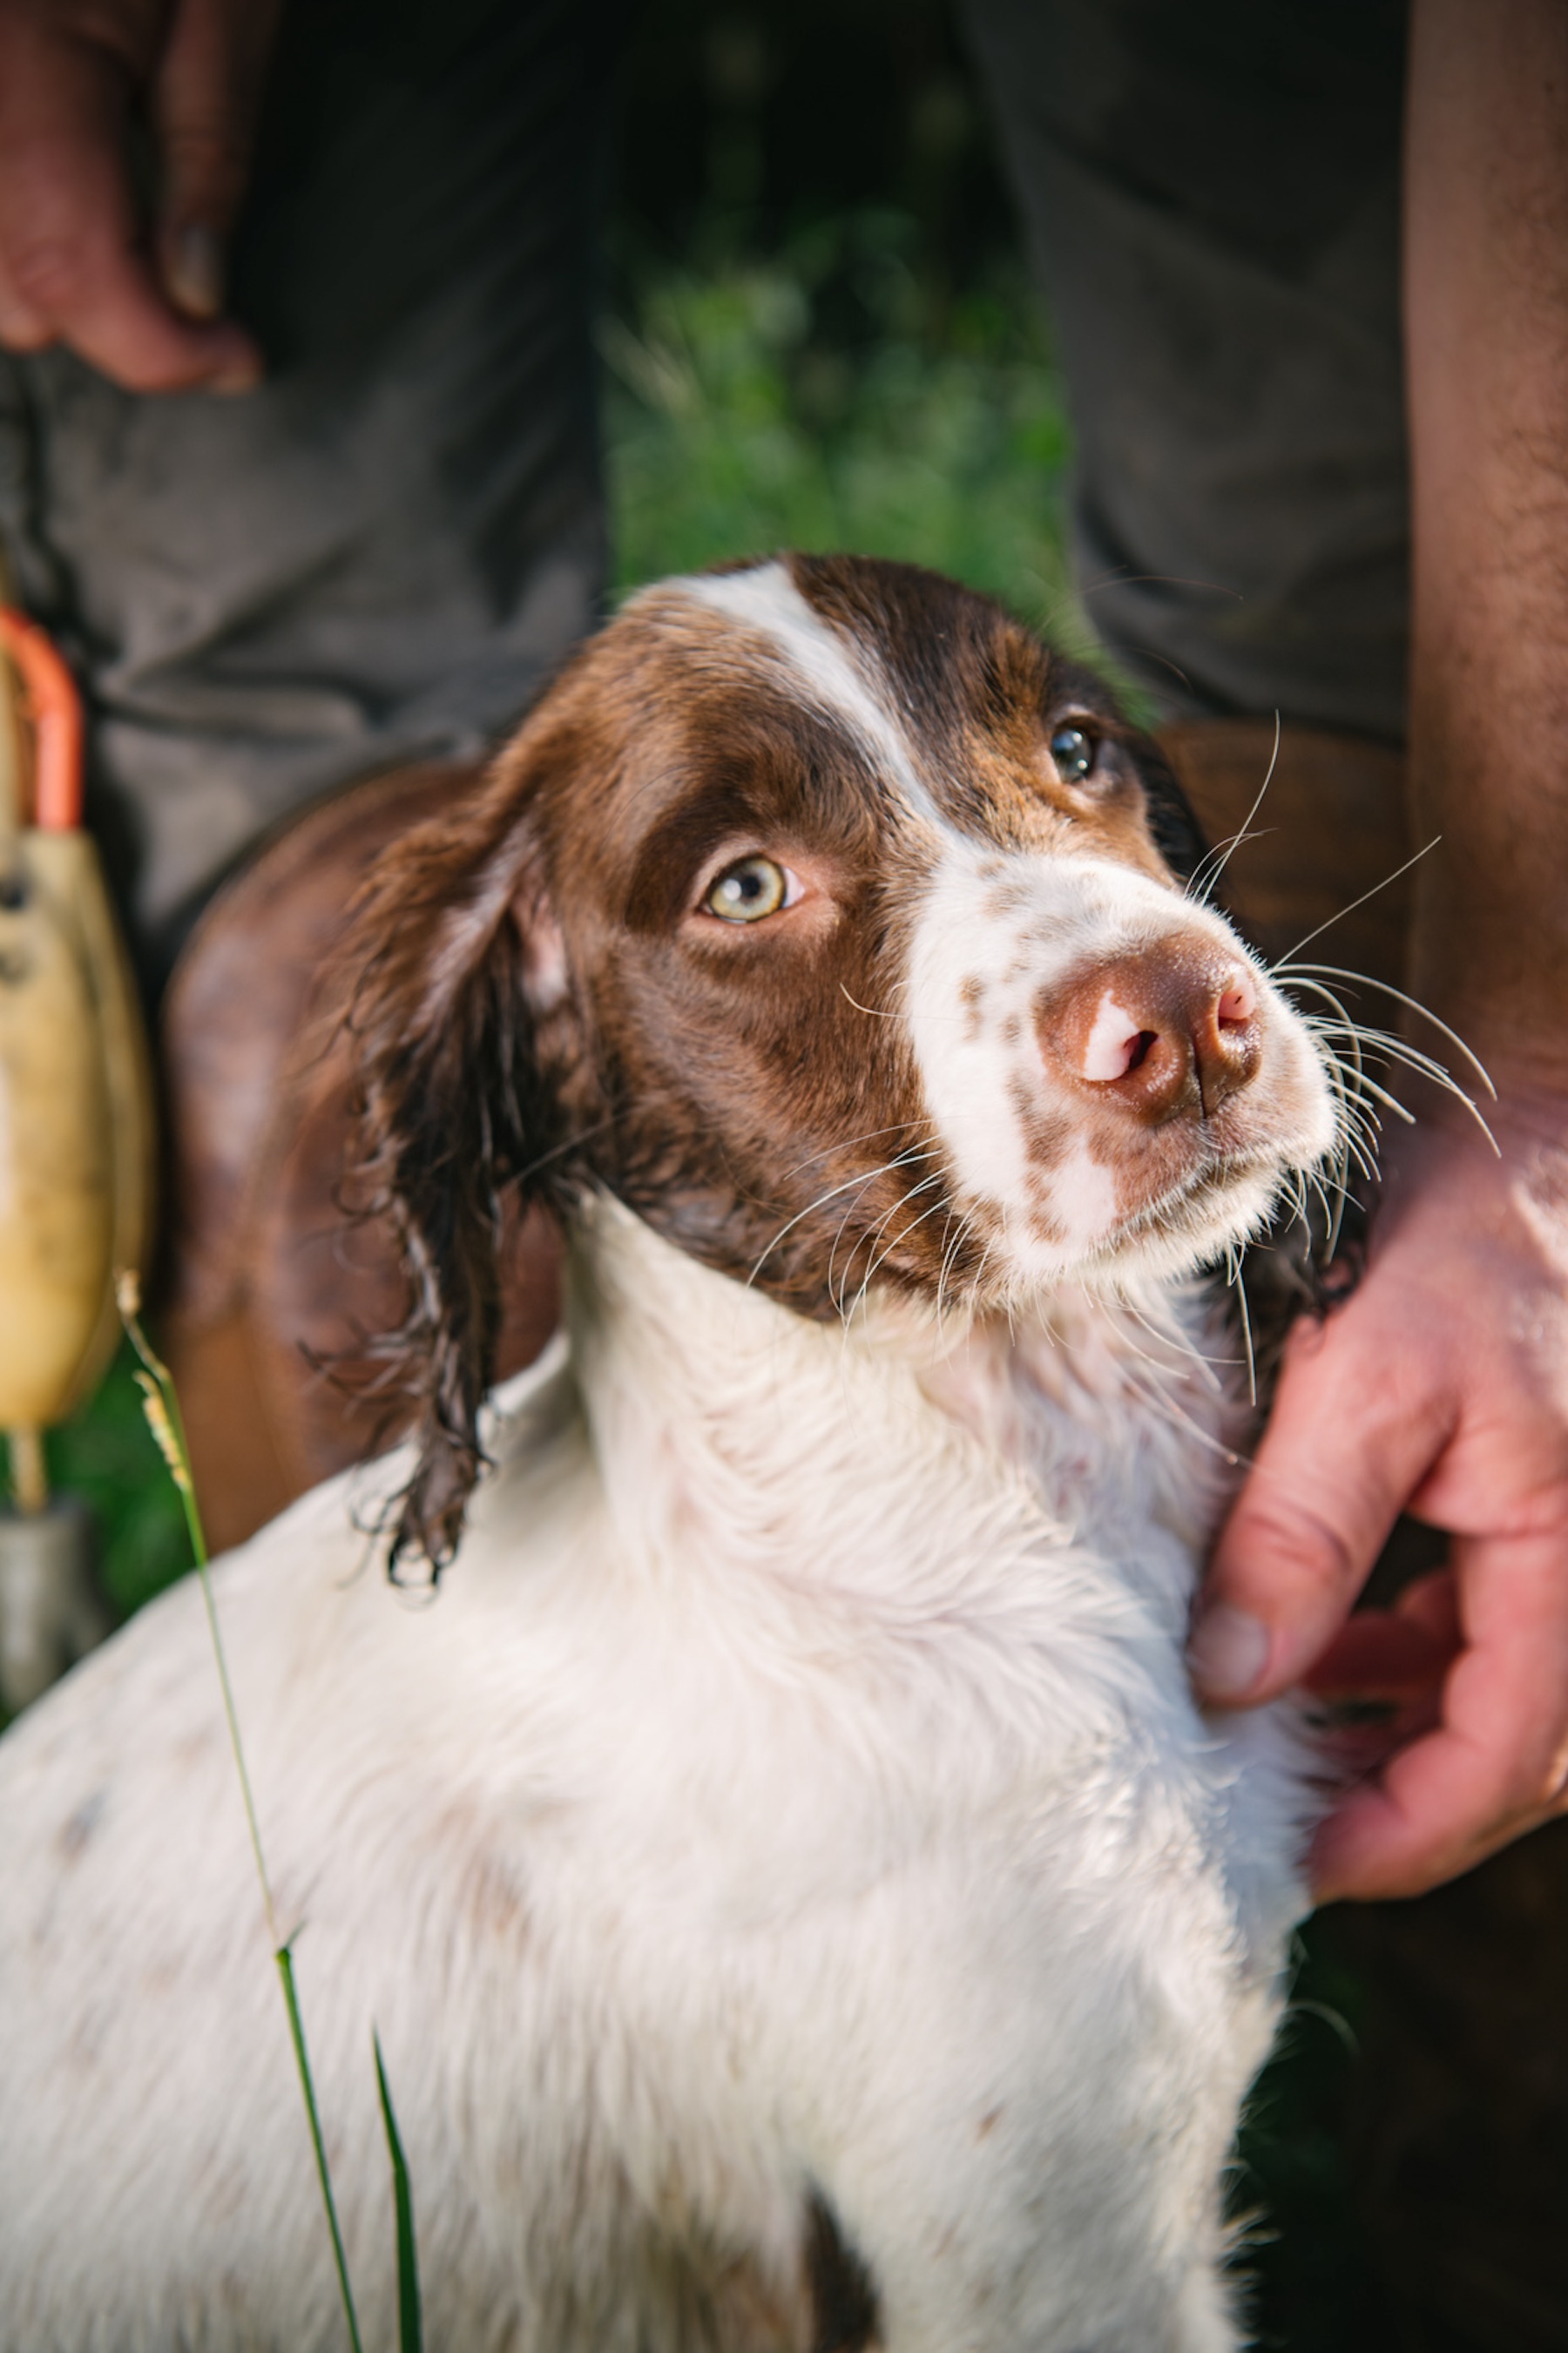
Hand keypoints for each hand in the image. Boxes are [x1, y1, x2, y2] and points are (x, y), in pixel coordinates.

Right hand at [0, 0, 281, 391]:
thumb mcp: (225, 8)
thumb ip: (206, 154)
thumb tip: (196, 297)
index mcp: (33, 46)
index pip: (70, 263)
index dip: (160, 347)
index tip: (234, 356)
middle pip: (8, 289)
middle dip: (109, 310)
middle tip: (182, 272)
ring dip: (47, 281)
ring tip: (113, 222)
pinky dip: (8, 236)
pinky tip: (56, 199)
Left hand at [1189, 1091, 1567, 1899]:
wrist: (1544, 1146)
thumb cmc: (1477, 1245)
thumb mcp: (1369, 1381)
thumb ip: (1302, 1535)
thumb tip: (1230, 1679)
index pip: (1501, 1759)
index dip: (1400, 1834)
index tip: (1296, 1866)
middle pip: (1511, 1753)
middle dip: (1396, 1802)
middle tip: (1270, 1823)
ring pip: (1500, 1699)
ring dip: (1396, 1735)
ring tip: (1279, 1747)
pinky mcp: (1550, 1523)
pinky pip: (1491, 1633)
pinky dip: (1409, 1660)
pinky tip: (1325, 1649)